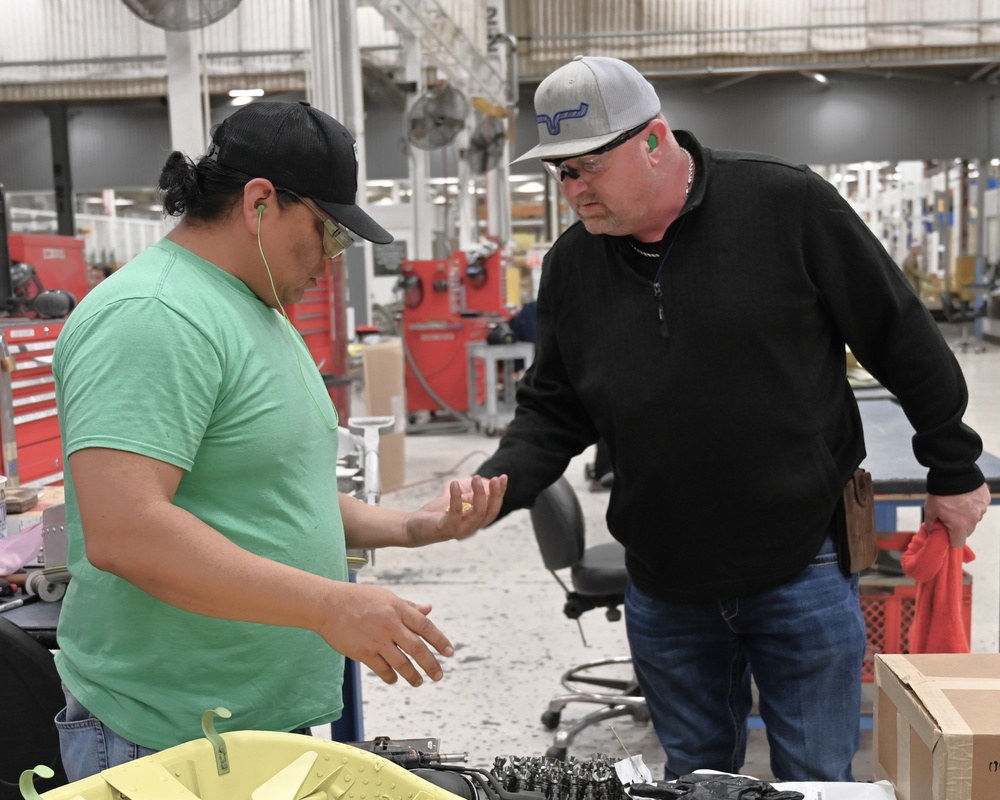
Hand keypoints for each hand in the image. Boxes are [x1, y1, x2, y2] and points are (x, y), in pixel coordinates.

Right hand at [315, 583, 452, 685]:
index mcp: (398, 609)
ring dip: (413, 675)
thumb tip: (429, 609)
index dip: (440, 641)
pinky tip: (395, 679)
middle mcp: (390, 625)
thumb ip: (408, 606)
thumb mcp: (386, 596)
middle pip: (417, 648)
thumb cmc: (358, 598)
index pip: (426, 626)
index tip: (449, 653)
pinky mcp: (363, 652)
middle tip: (438, 675)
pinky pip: (382, 669)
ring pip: (402, 663)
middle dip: (431, 664)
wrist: (328, 605)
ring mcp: (377, 640)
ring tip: (419, 682)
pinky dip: (391, 677)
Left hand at [406, 474, 507, 545]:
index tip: (503, 477)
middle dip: (495, 495)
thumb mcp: (457, 496)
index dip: (500, 493)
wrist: (415, 526)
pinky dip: (456, 497)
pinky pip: (456, 512)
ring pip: (478, 513)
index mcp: (476, 520)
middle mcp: (472, 527)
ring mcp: (460, 529)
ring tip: (476, 478)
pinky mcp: (447, 528)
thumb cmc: (438, 511)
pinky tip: (455, 484)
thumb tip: (482, 481)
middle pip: (490, 512)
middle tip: (495, 479)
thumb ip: (469, 489)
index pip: (493, 507)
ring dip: (479, 494)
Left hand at [924, 483, 990, 546]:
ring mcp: (981, 509)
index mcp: (959, 525)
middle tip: (950, 517)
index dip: (951, 539)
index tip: (946, 533)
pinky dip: (973, 505)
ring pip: (974, 519)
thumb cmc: (939, 492)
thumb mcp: (930, 508)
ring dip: (967, 516)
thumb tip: (931, 530)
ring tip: (957, 504)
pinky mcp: (986, 500)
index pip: (958, 542)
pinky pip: (980, 508)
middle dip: (959, 528)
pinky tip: (965, 497)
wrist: (953, 472)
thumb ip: (931, 522)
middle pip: (967, 531)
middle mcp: (973, 520)